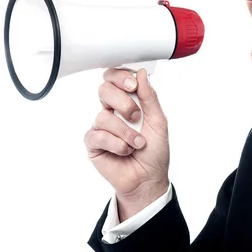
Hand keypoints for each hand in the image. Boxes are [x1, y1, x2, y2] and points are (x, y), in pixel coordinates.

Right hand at [84, 68, 169, 220]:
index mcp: (128, 101)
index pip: (115, 78)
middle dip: (123, 102)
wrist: (149, 178)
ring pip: (103, 116)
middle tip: (135, 116)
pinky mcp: (93, 143)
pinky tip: (125, 151)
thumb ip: (150, 97)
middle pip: (104, 90)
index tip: (132, 85)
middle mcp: (113, 111)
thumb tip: (140, 73)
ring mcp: (102, 127)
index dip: (120, 77)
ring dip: (125, 132)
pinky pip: (97, 135)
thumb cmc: (154, 151)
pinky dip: (116, 144)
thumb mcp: (158, 121)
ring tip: (137, 144)